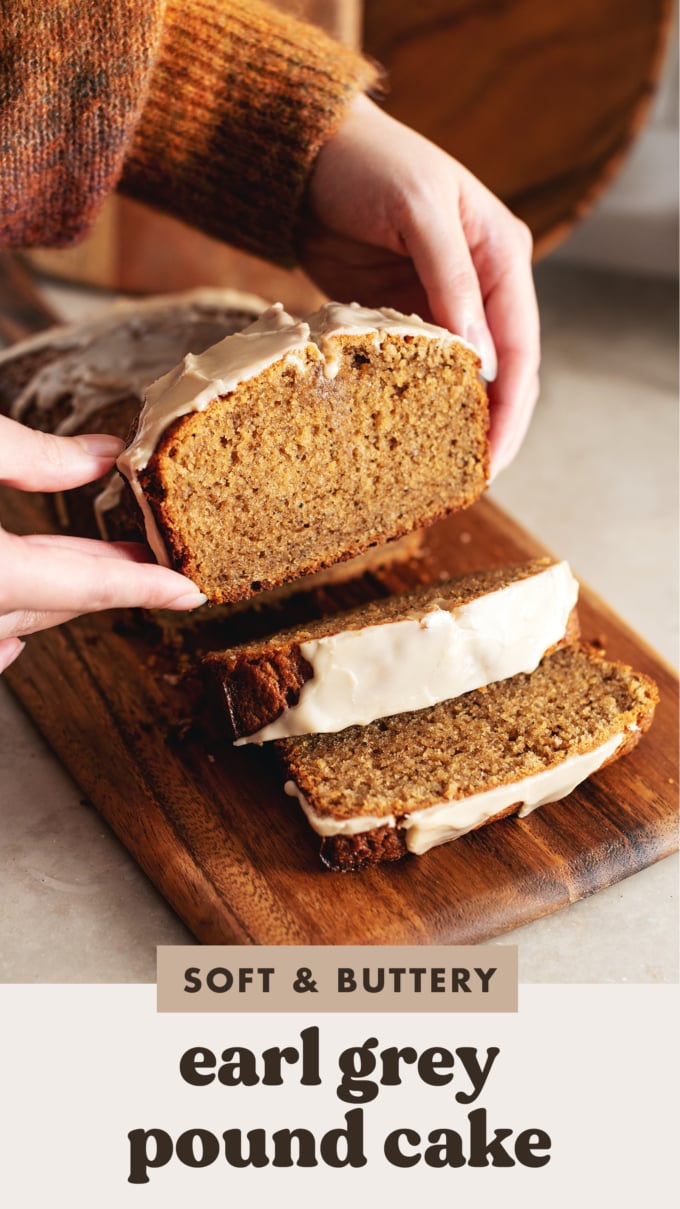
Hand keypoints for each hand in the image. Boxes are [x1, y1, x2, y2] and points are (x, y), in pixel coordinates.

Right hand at [0, 416, 205, 672]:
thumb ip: (32, 453)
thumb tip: (102, 455)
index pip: (85, 586)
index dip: (145, 587)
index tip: (192, 592)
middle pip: (54, 606)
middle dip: (113, 586)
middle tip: (166, 570)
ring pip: (17, 618)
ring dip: (62, 600)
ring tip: (111, 574)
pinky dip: (7, 629)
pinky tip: (17, 639)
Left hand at [301, 94, 539, 476]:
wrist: (305, 151)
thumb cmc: (370, 162)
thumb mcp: (419, 212)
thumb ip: (451, 282)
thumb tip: (480, 360)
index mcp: (502, 257)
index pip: (520, 349)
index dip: (510, 410)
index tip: (492, 461)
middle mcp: (479, 287)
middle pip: (497, 374)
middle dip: (487, 426)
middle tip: (468, 482)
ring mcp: (437, 304)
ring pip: (455, 379)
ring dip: (449, 421)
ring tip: (436, 472)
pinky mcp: (396, 315)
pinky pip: (411, 369)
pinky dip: (410, 401)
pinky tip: (398, 435)